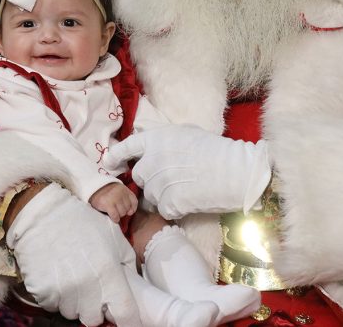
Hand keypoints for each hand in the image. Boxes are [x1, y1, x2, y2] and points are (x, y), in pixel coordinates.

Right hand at [6, 183, 141, 325]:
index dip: (129, 320)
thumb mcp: (113, 236)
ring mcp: (63, 292)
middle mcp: (87, 288)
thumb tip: (131, 283)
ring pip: (73, 313)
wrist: (42, 215)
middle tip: (91, 289)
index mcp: (109, 273)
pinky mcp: (43, 292)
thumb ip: (127, 262)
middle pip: (94, 319)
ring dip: (75, 302)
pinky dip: (56, 296)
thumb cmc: (82, 222)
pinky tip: (57, 275)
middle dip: (95, 308)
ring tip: (72, 277)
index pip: (125, 314)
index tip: (127, 320)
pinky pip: (53, 305)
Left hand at [103, 124, 270, 219]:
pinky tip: (189, 200)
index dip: (116, 156)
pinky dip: (174, 208)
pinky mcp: (168, 204)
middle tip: (171, 178)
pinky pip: (163, 209)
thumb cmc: (214, 148)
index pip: (126, 148)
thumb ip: (163, 140)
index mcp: (154, 140)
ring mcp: (158, 185)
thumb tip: (152, 146)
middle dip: (151, 178)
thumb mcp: (185, 133)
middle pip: (139, 176)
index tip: (108, 162)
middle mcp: (150, 162)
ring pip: (151, 195)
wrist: (234, 171)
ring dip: (163, 195)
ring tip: (185, 188)